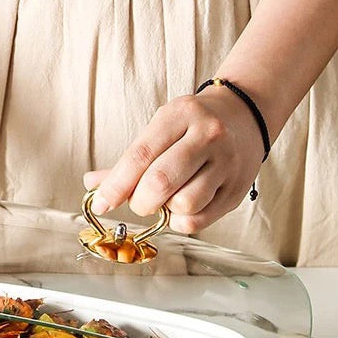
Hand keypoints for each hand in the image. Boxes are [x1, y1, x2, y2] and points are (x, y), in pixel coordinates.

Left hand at [83, 88, 265, 233]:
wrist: (244, 117)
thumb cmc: (192, 126)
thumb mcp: (159, 130)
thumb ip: (128, 161)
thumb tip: (93, 185)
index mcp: (180, 115)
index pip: (140, 156)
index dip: (115, 185)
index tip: (101, 203)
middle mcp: (207, 136)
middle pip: (160, 183)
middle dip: (140, 201)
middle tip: (140, 200)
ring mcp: (226, 163)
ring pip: (183, 204)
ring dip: (166, 211)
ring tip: (168, 198)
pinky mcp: (237, 189)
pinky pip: (199, 220)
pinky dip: (182, 221)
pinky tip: (182, 208)